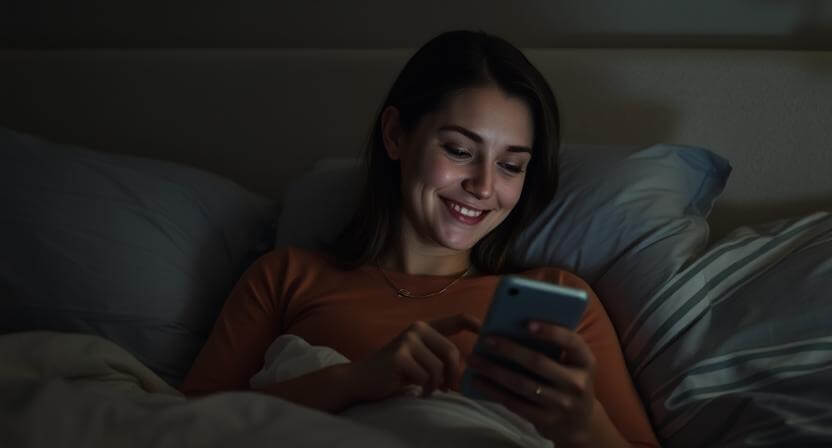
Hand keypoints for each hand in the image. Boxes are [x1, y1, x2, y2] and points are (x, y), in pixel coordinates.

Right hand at [349, 313, 480, 401]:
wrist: (362, 380)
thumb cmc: (396, 373)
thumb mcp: (422, 360)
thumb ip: (441, 357)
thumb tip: (471, 369)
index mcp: (426, 328)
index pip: (457, 319)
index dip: (477, 324)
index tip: (490, 332)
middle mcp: (417, 328)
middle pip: (452, 352)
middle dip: (454, 374)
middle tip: (449, 388)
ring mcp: (407, 340)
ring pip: (438, 367)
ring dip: (436, 385)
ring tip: (428, 389)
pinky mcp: (399, 356)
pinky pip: (425, 377)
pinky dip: (425, 389)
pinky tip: (417, 390)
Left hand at [467, 321, 596, 446]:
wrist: (580, 423)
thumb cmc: (568, 381)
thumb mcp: (573, 364)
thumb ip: (555, 347)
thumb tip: (515, 325)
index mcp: (585, 362)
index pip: (571, 342)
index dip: (550, 331)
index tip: (527, 323)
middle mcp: (576, 383)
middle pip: (538, 362)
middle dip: (509, 350)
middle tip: (486, 339)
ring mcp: (561, 404)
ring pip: (521, 384)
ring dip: (494, 371)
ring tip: (474, 360)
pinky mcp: (545, 420)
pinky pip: (514, 403)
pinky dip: (493, 391)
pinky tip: (478, 381)